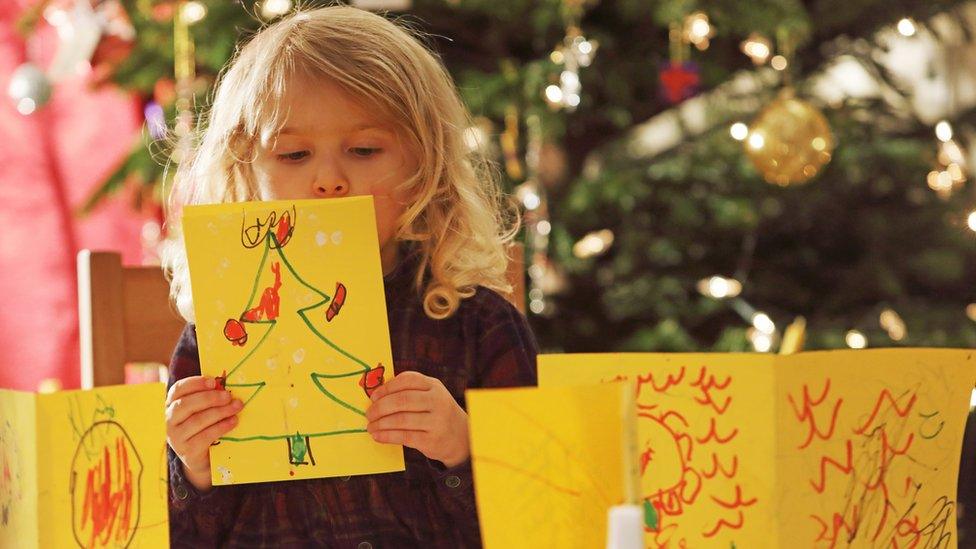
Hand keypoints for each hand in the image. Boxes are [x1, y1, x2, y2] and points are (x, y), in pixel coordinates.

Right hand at [166, 376, 242, 490]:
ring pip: (197, 420)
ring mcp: (176, 437)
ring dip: (220, 411)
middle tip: (228, 396)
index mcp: (171, 404)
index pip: (178, 389)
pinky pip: (205, 436)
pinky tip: (233, 421)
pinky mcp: (187, 451)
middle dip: (210, 398)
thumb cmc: (203, 427)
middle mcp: (169, 420)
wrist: (201, 458)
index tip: (214, 382)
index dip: (195, 383)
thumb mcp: (202, 410)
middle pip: (186, 404)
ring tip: (236, 407)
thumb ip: (209, 397)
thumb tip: (224, 386)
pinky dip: (221, 427)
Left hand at [365, 371, 469, 467]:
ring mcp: (436, 421)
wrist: (461, 437)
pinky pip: (403, 436)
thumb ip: (408, 392)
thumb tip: (376, 396)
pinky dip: (386, 436)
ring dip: (380, 423)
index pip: (407, 380)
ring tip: (370, 426)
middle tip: (369, 414)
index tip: (373, 396)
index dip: (387, 387)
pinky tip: (377, 436)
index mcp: (434, 386)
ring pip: (401, 419)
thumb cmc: (436, 413)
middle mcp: (437, 401)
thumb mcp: (430, 396)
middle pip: (402, 400)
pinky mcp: (431, 440)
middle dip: (380, 407)